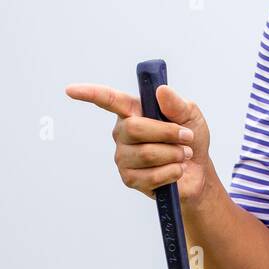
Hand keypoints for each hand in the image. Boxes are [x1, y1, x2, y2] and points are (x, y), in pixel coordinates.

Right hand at [65, 81, 216, 208]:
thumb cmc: (190, 139)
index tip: (71, 90)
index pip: (108, 100)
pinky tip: (176, 170)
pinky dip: (172, 172)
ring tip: (183, 155)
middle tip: (187, 137)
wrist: (198, 172)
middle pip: (135, 129)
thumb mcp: (190, 116)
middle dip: (168, 133)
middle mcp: (122, 133)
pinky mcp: (129, 178)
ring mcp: (123, 157)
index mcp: (133, 111)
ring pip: (146, 154)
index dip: (90, 94)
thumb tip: (161, 90)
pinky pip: (151, 175)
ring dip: (174, 154)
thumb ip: (178, 104)